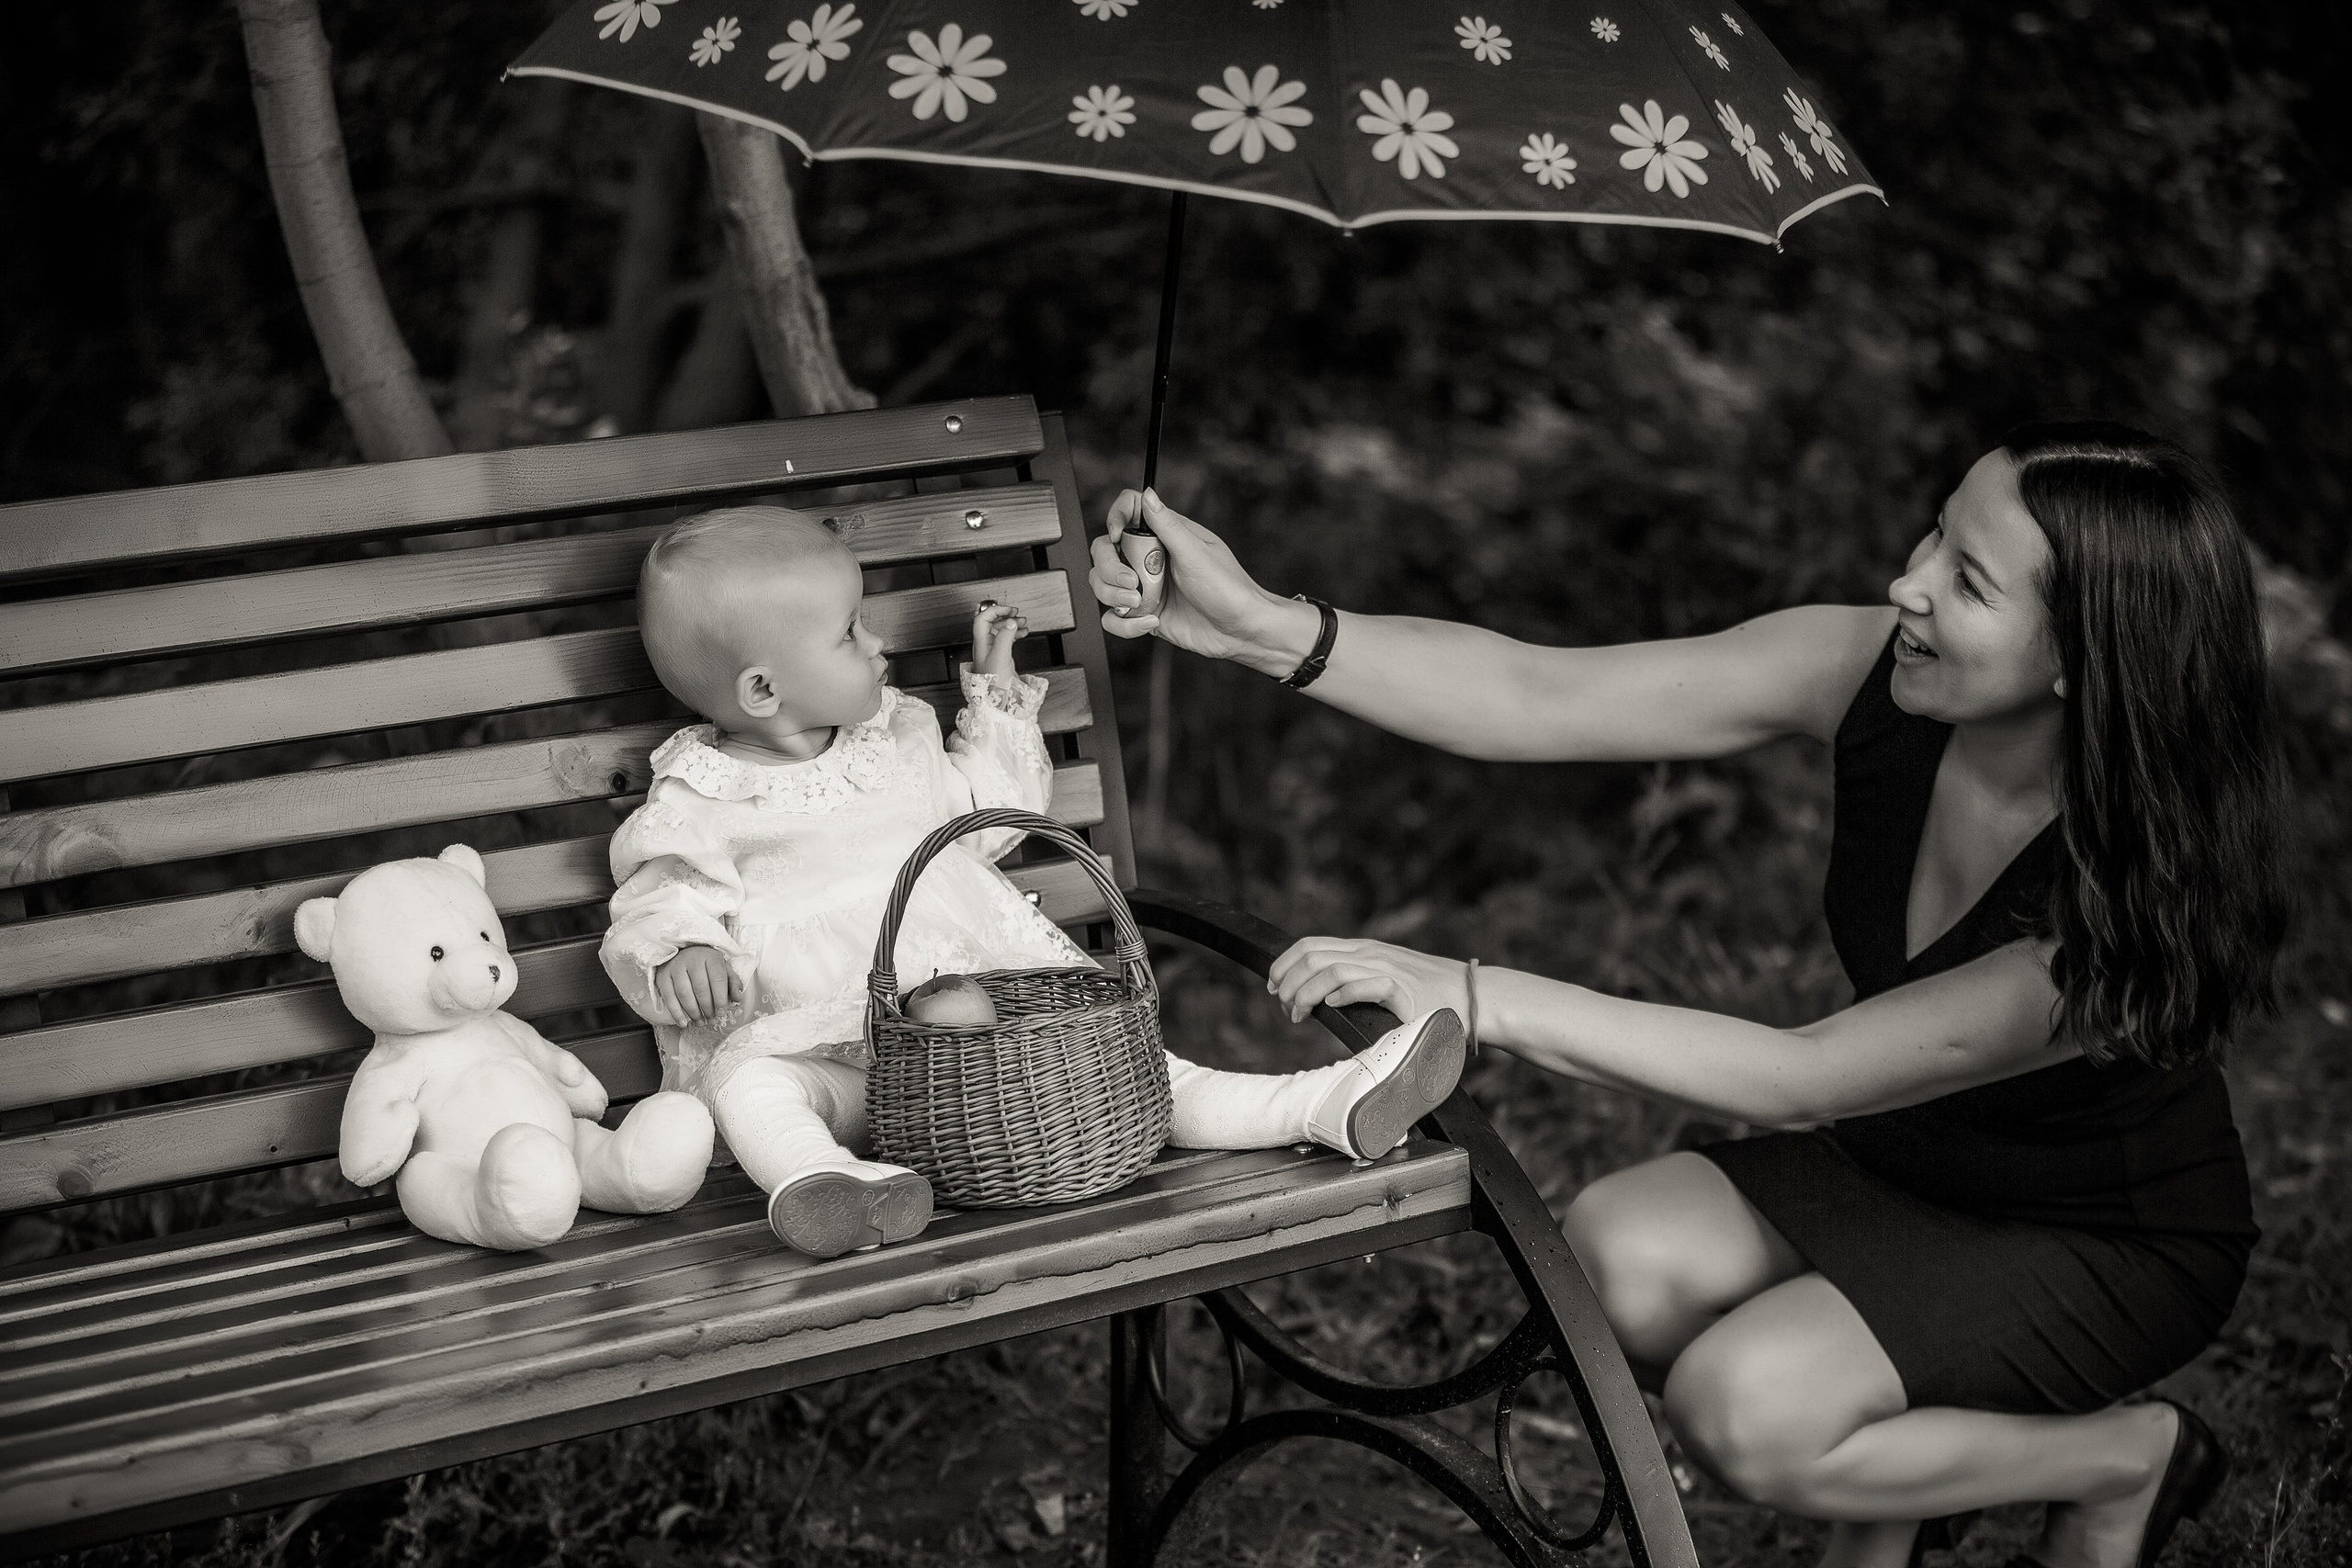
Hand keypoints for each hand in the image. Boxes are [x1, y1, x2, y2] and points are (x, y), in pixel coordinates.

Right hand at [655, 946, 742, 1023]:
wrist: (683, 952)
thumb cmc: (706, 964)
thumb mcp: (723, 969)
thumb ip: (733, 983)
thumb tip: (738, 999)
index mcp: (711, 957)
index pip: (717, 979)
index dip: (720, 999)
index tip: (721, 1013)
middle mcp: (692, 960)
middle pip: (701, 988)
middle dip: (707, 1008)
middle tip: (711, 1020)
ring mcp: (676, 967)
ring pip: (684, 994)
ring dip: (693, 1012)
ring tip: (700, 1022)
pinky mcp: (663, 976)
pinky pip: (669, 997)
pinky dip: (676, 1012)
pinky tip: (683, 1022)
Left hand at [971, 599, 1026, 676]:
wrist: (997, 702)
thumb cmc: (995, 683)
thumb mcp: (1000, 656)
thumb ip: (1005, 637)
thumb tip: (1010, 622)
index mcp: (981, 643)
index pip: (983, 619)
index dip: (995, 611)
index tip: (1009, 610)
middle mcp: (985, 646)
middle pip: (992, 623)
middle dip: (1005, 616)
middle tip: (1017, 614)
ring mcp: (992, 652)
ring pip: (1000, 631)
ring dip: (1011, 624)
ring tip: (1023, 623)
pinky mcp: (1000, 658)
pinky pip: (1007, 640)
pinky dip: (1015, 634)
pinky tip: (1022, 633)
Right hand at [1089, 489, 1312, 674]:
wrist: (1239, 632)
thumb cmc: (1228, 588)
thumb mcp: (1196, 553)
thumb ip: (1168, 525)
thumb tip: (1148, 494)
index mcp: (1163, 536)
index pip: (1127, 512)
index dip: (1114, 518)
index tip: (1117, 536)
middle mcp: (1148, 559)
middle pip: (1103, 551)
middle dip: (1109, 568)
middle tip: (1131, 582)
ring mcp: (1143, 587)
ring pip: (1101, 584)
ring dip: (1113, 596)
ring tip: (1139, 604)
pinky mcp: (1142, 614)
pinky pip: (1113, 618)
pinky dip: (1124, 624)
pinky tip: (1149, 623)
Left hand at [1267, 936, 1469, 1026]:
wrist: (1473, 998)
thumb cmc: (1429, 996)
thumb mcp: (1385, 979)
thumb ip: (1356, 980)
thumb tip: (1321, 996)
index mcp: (1363, 950)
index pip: (1311, 945)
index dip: (1284, 964)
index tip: (1273, 986)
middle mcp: (1371, 954)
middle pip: (1312, 956)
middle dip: (1288, 982)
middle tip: (1285, 1008)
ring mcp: (1387, 969)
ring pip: (1331, 970)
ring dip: (1305, 993)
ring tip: (1299, 1014)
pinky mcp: (1403, 990)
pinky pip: (1366, 985)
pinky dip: (1342, 994)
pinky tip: (1332, 1007)